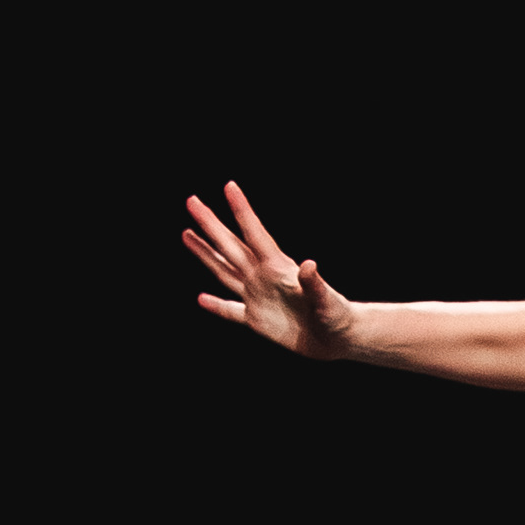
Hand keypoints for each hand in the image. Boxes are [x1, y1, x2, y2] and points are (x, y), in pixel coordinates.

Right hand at [182, 182, 353, 358]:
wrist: (338, 338)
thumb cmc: (337, 315)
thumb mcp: (326, 298)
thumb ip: (314, 283)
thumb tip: (308, 264)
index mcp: (278, 267)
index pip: (255, 233)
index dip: (242, 210)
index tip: (230, 186)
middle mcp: (262, 277)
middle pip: (230, 246)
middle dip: (210, 224)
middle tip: (192, 201)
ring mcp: (257, 297)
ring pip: (223, 271)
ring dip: (205, 253)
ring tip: (186, 234)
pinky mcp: (256, 320)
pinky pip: (231, 311)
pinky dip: (216, 306)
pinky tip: (201, 298)